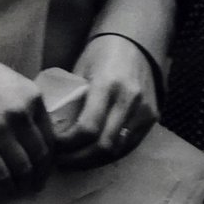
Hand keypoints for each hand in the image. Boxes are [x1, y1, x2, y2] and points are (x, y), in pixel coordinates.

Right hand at [0, 55, 54, 189]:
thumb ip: (33, 111)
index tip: (48, 168)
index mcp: (35, 100)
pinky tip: (8, 188)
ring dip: (26, 182)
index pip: (51, 136)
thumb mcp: (20, 88)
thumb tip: (41, 140)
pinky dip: (7, 185)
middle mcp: (22, 116)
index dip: (51, 157)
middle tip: (39, 184)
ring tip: (24, 189)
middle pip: (39, 154)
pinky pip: (0, 173)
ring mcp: (1, 132)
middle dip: (41, 174)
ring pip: (23, 167)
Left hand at [52, 34, 159, 167]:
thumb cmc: (101, 53)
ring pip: (117, 150)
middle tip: (60, 161)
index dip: (67, 145)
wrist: (136, 42)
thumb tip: (51, 129)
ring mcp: (144, 110)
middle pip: (103, 146)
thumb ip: (72, 99)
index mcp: (108, 84)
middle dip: (78, 159)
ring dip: (93, 161)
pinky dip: (109, 154)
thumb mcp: (81, 71)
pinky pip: (129, 145)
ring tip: (74, 160)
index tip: (53, 146)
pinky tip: (93, 154)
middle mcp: (129, 99)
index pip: (88, 128)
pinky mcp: (152, 117)